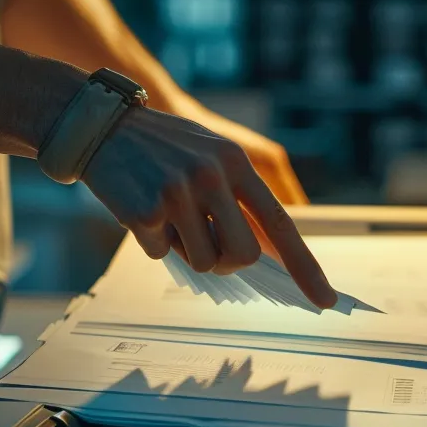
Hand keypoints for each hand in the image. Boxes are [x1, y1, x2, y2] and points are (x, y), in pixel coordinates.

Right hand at [80, 106, 338, 308]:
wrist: (100, 126)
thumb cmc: (161, 150)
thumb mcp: (208, 156)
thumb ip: (237, 198)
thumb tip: (262, 256)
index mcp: (235, 162)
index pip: (280, 222)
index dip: (305, 265)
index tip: (325, 300)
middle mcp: (212, 175)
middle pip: (243, 256)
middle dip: (227, 260)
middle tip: (203, 239)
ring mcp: (178, 192)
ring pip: (204, 262)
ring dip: (186, 249)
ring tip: (166, 214)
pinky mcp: (146, 210)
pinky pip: (162, 254)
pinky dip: (152, 241)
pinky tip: (139, 208)